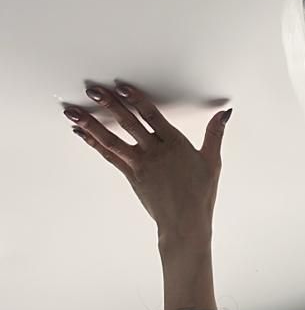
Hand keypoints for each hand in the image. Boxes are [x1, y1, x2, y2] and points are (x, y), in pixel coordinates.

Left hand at [63, 81, 230, 242]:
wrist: (185, 223)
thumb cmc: (200, 195)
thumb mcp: (213, 161)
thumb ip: (214, 134)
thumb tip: (223, 113)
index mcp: (175, 143)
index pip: (152, 116)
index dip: (136, 100)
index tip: (121, 87)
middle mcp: (155, 151)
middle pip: (129, 123)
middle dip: (110, 105)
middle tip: (93, 90)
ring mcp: (141, 164)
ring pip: (113, 140)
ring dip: (92, 124)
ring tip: (75, 112)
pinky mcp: (131, 176)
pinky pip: (110, 156)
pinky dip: (94, 144)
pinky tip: (82, 134)